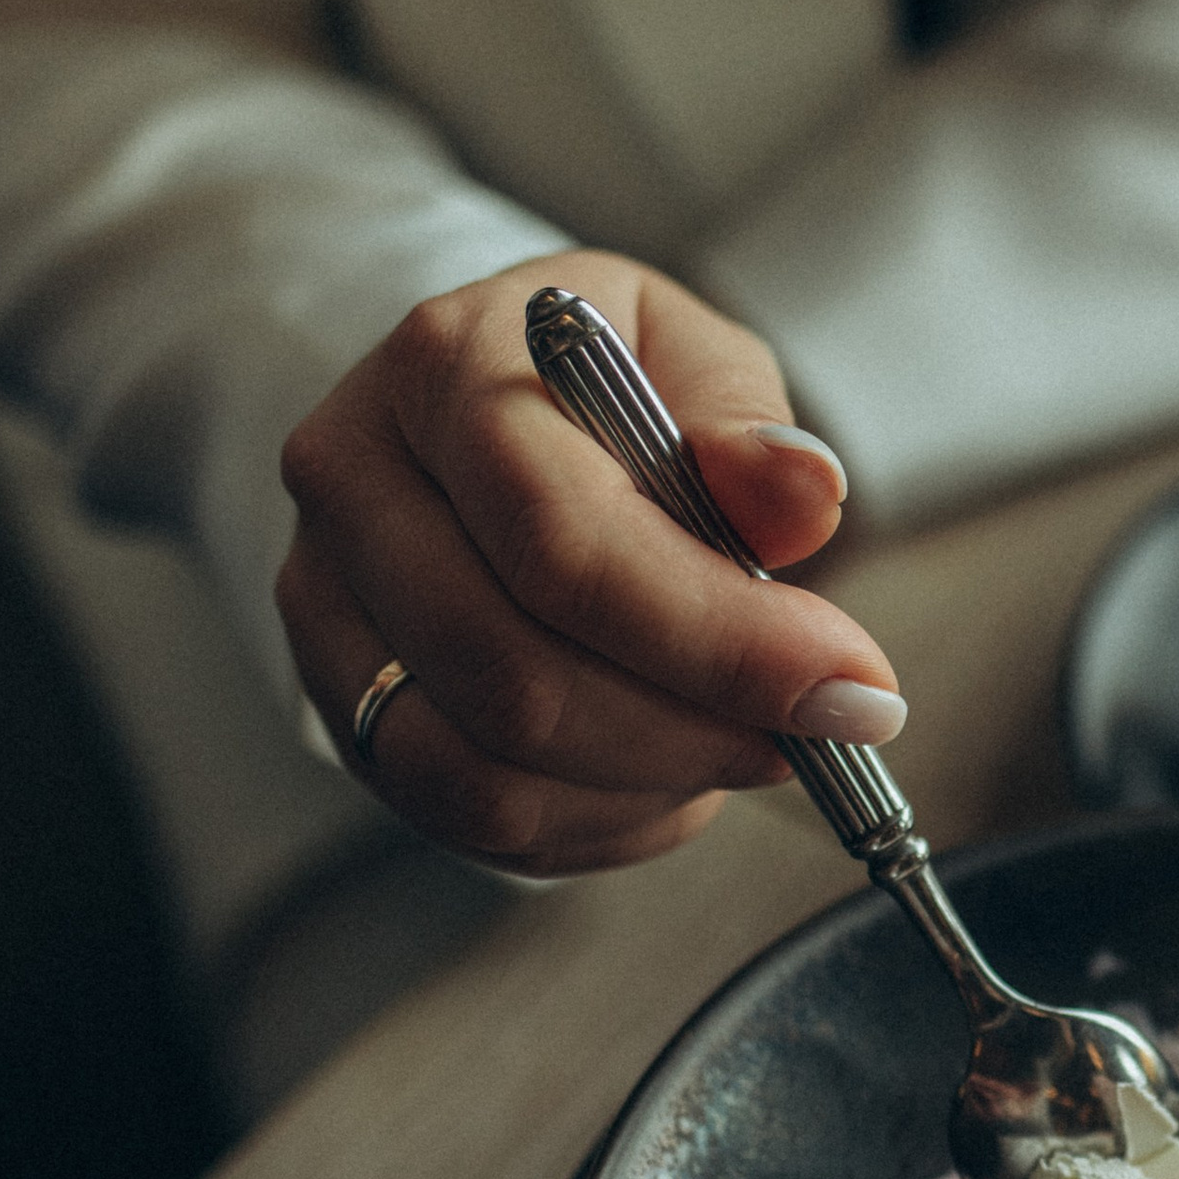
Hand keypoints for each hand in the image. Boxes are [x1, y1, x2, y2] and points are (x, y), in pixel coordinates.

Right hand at [278, 251, 904, 872]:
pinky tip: (668, 773)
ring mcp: (325, 603)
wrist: (482, 412)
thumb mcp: (694, 360)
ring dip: (648, 782)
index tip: (853, 685)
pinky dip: (596, 819)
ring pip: (484, 765)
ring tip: (744, 742)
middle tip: (818, 731)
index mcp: (446, 364)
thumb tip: (802, 490)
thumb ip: (746, 429)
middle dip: (696, 728)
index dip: (718, 635)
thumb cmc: (605, 385)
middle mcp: (354, 483)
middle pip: (517, 673)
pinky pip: (466, 815)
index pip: (564, 538)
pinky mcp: (340, 700)